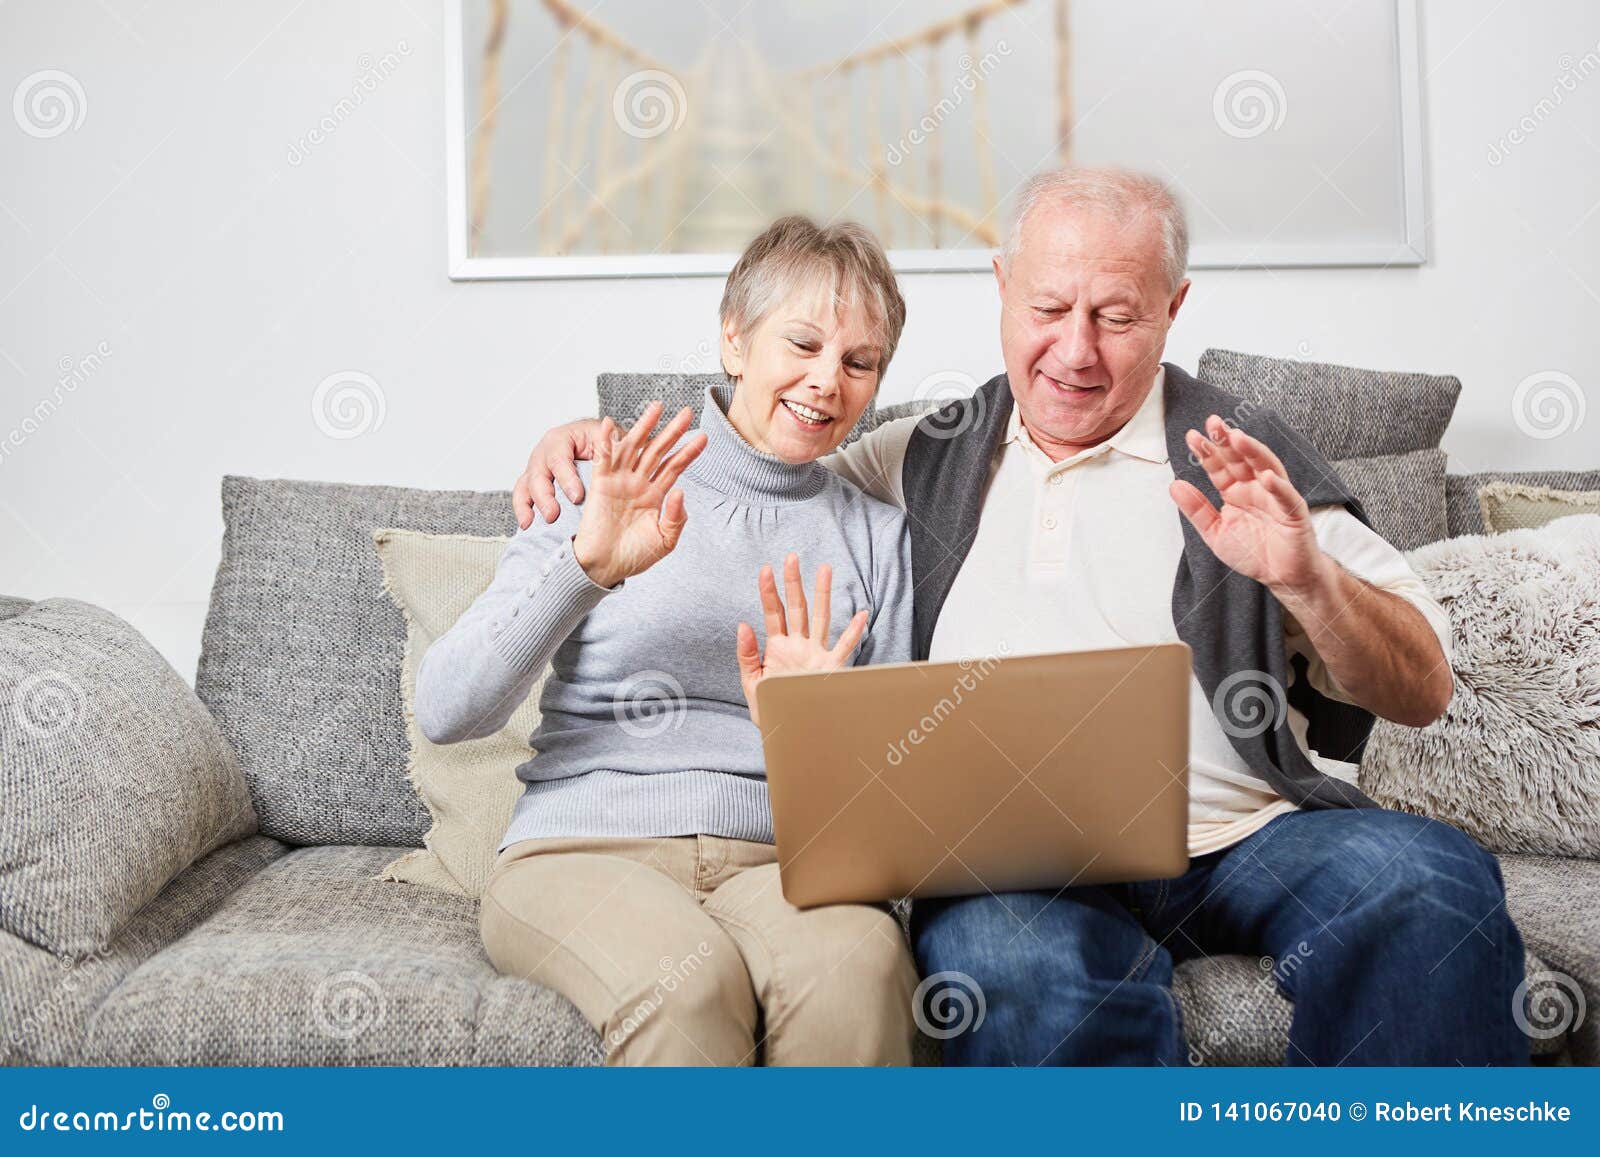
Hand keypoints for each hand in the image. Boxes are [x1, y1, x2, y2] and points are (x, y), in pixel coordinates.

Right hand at [514, 417, 605, 528]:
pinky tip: (527, 526)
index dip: (566, 477)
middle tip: (553, 515)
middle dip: (544, 497)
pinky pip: (523, 497)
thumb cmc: (604, 444)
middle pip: (538, 473)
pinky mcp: (534, 486)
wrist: (600, 451)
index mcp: (562, 439)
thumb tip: (614, 441)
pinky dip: (523, 511)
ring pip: (525, 486)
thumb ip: (612, 445)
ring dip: (526, 506)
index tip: (577, 497)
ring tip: (531, 524)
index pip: (559, 457)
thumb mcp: (611, 440)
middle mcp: (544, 453)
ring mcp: (536, 470)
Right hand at [570, 402, 707, 587]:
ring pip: (634, 447)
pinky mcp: (600, 485)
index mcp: (655, 495)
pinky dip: (605, 441)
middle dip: (672, 431)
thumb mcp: (665, 540)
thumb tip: (681, 492)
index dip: (688, 452)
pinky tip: (609, 423)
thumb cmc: (634, 556)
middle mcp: (638, 483)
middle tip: (687, 412)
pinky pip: (603, 459)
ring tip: (657, 407)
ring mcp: (619, 481)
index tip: (703, 437)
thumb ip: (676, 518)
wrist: (605, 566)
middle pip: (657, 451)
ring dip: (644, 427)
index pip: (675, 467)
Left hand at [736, 553, 868, 726]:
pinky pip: (844, 647)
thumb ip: (746, 655)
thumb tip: (742, 625)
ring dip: (822, 594)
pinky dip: (854, 632)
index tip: (765, 570)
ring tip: (824, 569)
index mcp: (777, 648)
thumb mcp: (751, 683)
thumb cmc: (771, 709)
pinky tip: (862, 614)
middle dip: (794, 582)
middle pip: (797, 607)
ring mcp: (816, 655)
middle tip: (791, 557)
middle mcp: (798, 646)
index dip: (768, 591)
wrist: (790, 733)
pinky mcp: (830, 669)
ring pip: (820, 618)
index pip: (772, 613)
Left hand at [1169, 415, 1330, 595]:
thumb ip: (1196, 509)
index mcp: (1235, 491)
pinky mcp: (1294, 512)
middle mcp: (1255, 488)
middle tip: (1213, 423)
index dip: (1206, 452)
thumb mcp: (1215, 533)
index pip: (1219, 467)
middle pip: (1241, 459)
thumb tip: (1174, 485)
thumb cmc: (1253, 553)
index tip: (1191, 436)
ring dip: (1253, 452)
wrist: (1281, 576)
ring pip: (1266, 467)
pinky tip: (1267, 476)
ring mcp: (1276, 496)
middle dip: (1227, 440)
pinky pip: (1286, 496)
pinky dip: (1278, 486)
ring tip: (1238, 438)